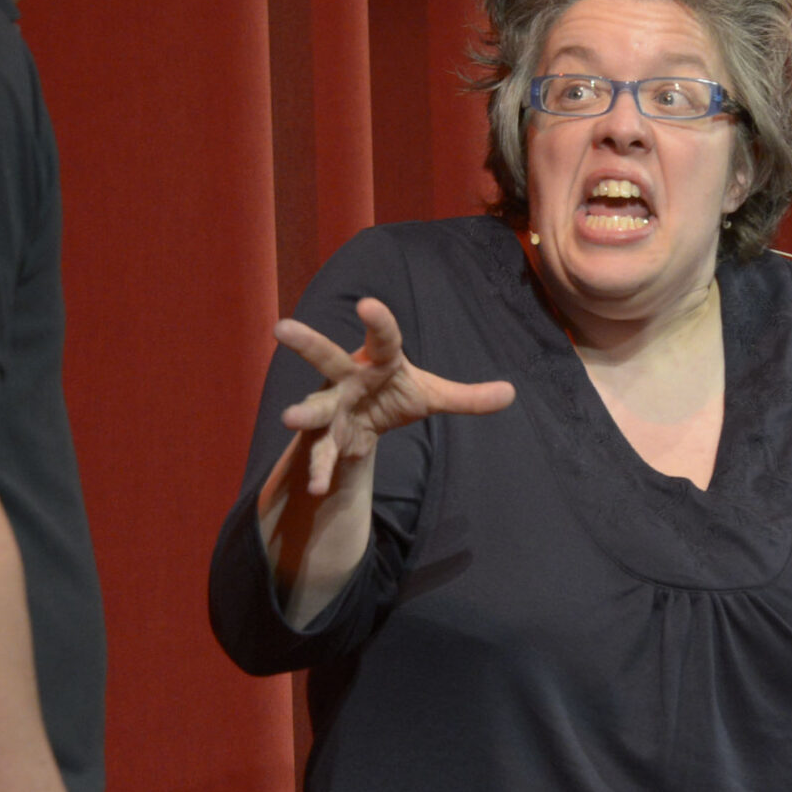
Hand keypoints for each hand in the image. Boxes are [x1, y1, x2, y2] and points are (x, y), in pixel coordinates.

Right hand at [275, 296, 514, 493]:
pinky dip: (321, 469)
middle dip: (306, 343)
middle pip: (326, 356)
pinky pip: (323, 452)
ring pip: (316, 406)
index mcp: (379, 359)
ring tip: (289, 419)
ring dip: (303, 413)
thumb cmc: (395, 395)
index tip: (367, 303)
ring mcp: (333, 405)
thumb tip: (511, 393)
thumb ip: (467, 398)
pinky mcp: (328, 435)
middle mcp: (349, 376)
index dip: (378, 321)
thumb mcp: (432, 396)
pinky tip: (317, 488)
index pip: (383, 337)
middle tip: (280, 328)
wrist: (367, 426)